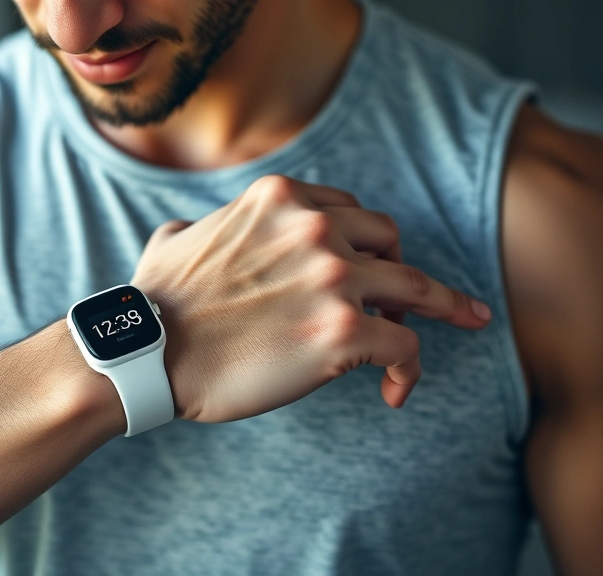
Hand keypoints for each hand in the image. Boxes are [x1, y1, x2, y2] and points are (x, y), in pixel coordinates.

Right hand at [131, 175, 490, 421]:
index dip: (361, 243)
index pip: (349, 211)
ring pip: (418, 288)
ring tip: (455, 326)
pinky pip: (405, 348)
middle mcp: (314, 229)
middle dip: (396, 271)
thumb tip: (197, 233)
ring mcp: (333, 279)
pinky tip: (395, 390)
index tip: (367, 267)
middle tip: (397, 304)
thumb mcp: (176, 237)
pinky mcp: (342, 334)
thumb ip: (202, 226)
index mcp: (280, 199)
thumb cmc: (156, 301)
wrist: (147, 351)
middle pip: (389, 242)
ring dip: (438, 309)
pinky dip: (409, 370)